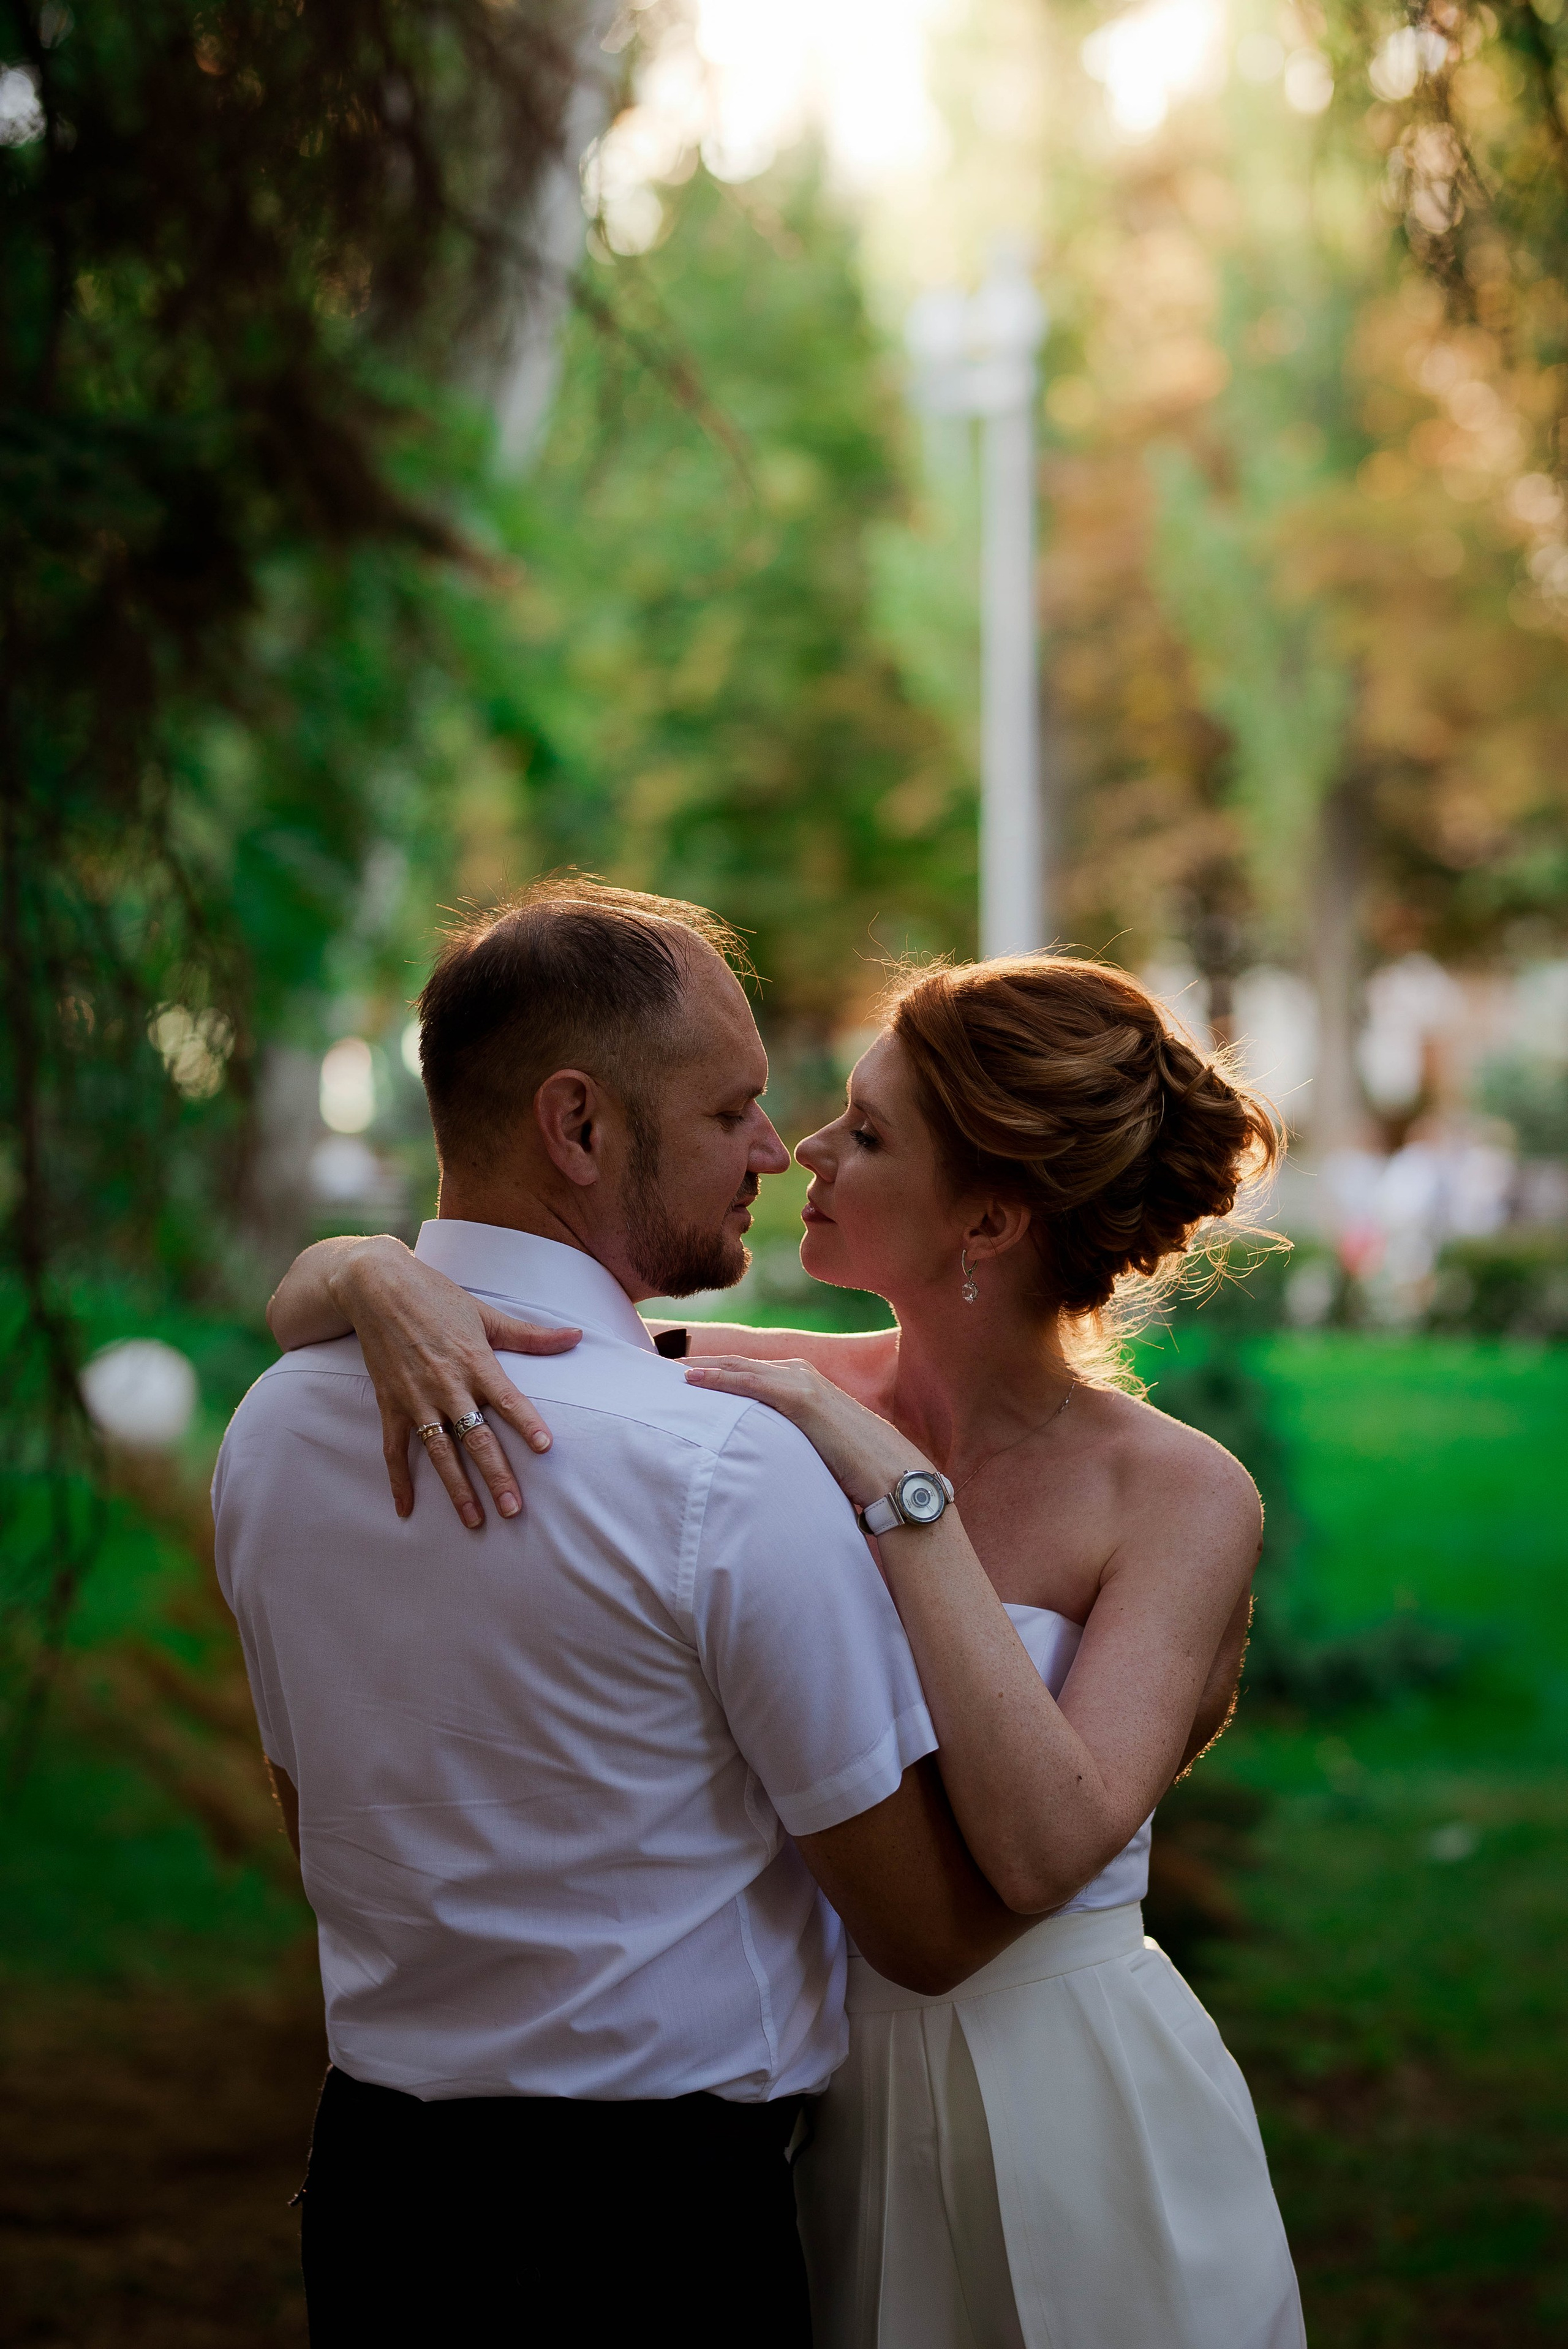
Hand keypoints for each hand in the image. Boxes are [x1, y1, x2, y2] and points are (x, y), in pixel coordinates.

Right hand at [330, 1241, 580, 1528]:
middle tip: (513, 1510)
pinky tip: (406, 1510)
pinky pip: (394, 1450)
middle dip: (496, 1476)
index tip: (546, 1448)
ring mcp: (416, 1399)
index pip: (507, 1399)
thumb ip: (530, 1336)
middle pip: (476, 1439)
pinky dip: (399, 1481)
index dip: (527, 1423)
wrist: (377, 1287)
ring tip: (474, 1521)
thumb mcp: (486, 1313)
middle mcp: (447, 1386)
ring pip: (440, 1452)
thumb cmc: (437, 1297)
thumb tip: (576, 1335)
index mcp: (475, 1362)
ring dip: (457, 1489)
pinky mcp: (389, 1405)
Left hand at [682, 1355, 928, 1512]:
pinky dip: (720, 1379)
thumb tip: (767, 1459)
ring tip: (668, 1371)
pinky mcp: (802, 1399)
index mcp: (806, 1384)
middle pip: (739, 1364)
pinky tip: (694, 1380)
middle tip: (663, 1367)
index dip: (717, 1372)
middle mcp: (802, 1376)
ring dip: (703, 1367)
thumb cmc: (858, 1469)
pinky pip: (750, 1384)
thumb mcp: (818, 1447)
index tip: (685, 1376)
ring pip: (740, 1369)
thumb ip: (794, 1441)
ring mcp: (803, 1384)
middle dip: (702, 1363)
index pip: (751, 1373)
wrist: (893, 1475)